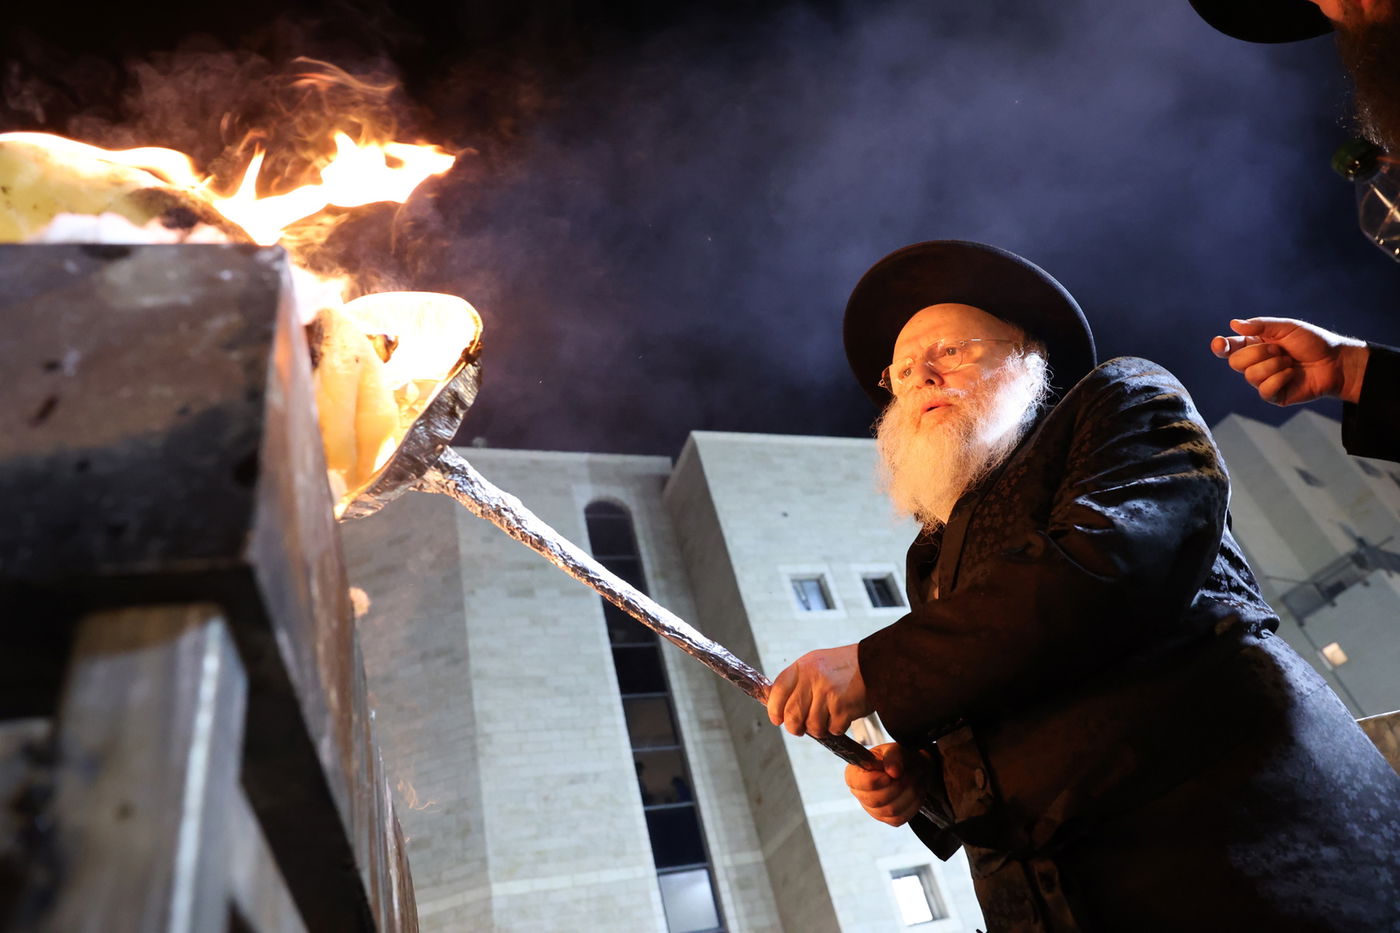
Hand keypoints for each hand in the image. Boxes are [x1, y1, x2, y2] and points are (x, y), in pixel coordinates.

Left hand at [765, 644, 868, 737]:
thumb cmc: (845, 667)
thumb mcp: (816, 663)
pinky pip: (832, 730)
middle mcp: (813, 679)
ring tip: (827, 718)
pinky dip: (837, 728)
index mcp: (803, 666)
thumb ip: (798, 681)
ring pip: (812, 726)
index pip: (778, 692)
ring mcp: (828, 694)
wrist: (876, 664)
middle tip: (800, 729)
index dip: (774, 709)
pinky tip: (843, 715)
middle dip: (794, 727)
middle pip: (792, 715)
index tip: (777, 719)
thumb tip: (779, 705)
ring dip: (819, 728)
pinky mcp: (842, 708)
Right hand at [845, 743, 927, 826]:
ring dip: (908, 793)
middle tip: (911, 773)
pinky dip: (912, 804)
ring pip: (890, 810)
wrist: (912, 769)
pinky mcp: (887, 819)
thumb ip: (893, 757)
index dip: (873, 781)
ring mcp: (873, 809)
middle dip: (897, 786)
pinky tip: (916, 790)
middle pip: (874, 800)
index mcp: (854, 774)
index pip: (858, 783)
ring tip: (917, 778)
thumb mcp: (895, 750)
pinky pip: (900, 817)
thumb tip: (893, 772)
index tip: (889, 775)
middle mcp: (859, 794)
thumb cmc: (899, 758)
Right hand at [1209, 317, 1368, 405]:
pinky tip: (1293, 374)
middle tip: (1279, 349)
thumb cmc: (1313, 342)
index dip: (1221, 347)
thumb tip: (1233, 324)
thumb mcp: (1286, 327)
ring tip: (1290, 361)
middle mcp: (1255, 363)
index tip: (1220, 344)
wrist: (1335, 361)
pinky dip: (1280, 378)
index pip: (1229, 348)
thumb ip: (1260, 325)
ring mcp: (1263, 381)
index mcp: (1255, 345)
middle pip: (1236, 362)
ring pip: (1250, 376)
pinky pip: (1264, 389)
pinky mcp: (1274, 395)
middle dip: (1258, 353)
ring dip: (1274, 365)